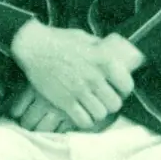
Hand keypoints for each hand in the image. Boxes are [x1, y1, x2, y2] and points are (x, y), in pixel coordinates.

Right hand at [11, 24, 135, 130]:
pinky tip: (82, 114)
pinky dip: (85, 121)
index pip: (127, 85)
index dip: (124, 89)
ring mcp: (79, 90)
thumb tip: (113, 52)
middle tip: (105, 100)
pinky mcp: (64, 101)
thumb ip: (100, 48)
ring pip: (101, 114)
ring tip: (93, 108)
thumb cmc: (59, 40)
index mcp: (104, 60)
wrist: (33, 46)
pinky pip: (83, 120)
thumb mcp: (86, 38)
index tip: (119, 89)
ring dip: (98, 113)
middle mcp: (94, 77)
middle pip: (115, 104)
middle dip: (111, 103)